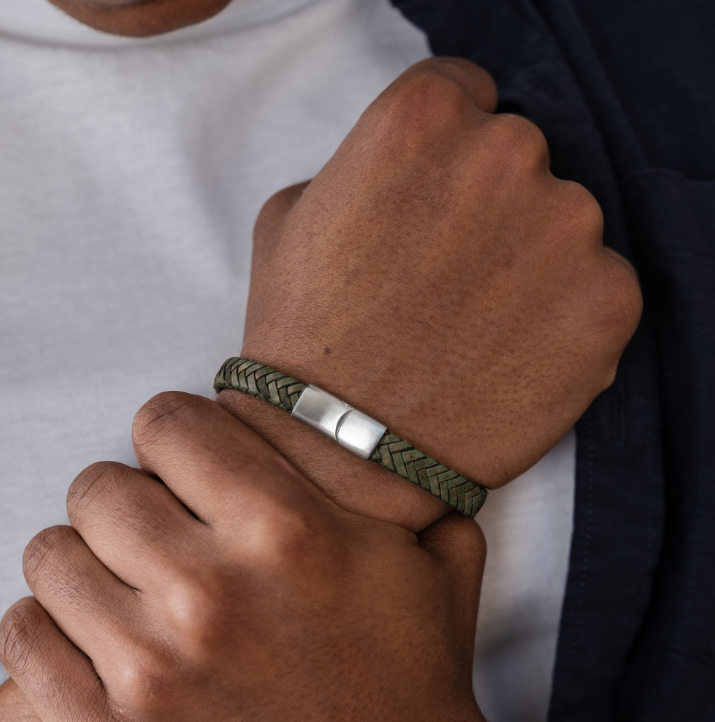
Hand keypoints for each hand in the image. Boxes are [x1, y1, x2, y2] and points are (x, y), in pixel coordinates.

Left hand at [0, 393, 503, 721]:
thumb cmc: (416, 688)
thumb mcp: (433, 567)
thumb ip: (404, 483)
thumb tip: (360, 431)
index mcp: (289, 532)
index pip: (163, 420)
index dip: (175, 435)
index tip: (183, 463)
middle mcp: (212, 596)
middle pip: (95, 485)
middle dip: (125, 496)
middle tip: (154, 526)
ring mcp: (153, 678)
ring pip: (50, 554)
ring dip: (84, 559)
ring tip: (123, 581)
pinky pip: (25, 637)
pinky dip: (47, 624)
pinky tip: (92, 632)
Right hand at [239, 57, 641, 488]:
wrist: (339, 451)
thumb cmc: (305, 337)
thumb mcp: (290, 218)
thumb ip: (360, 166)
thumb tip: (407, 176)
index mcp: (423, 119)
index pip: (466, 93)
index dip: (444, 153)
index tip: (433, 199)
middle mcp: (507, 155)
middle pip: (520, 156)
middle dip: (488, 204)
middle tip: (448, 275)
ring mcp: (570, 228)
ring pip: (563, 224)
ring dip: (530, 261)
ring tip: (476, 324)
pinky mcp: (609, 303)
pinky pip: (597, 287)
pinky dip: (565, 316)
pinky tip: (511, 354)